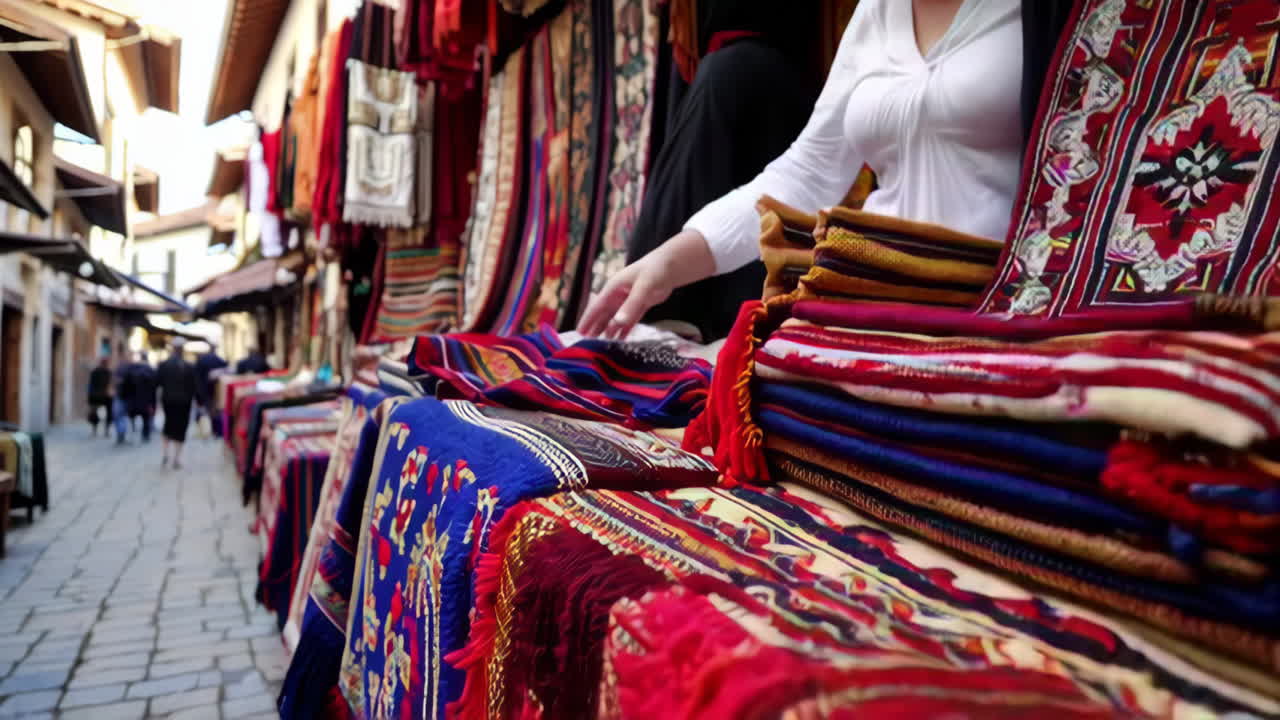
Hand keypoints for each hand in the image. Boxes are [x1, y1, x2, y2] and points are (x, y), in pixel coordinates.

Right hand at [577, 230, 715, 338]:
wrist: (670, 266)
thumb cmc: (654, 270)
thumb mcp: (643, 287)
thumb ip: (631, 305)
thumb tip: (617, 323)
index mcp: (613, 289)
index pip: (596, 307)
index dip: (587, 320)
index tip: (579, 333)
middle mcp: (617, 297)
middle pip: (603, 316)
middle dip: (595, 330)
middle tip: (586, 346)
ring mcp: (627, 302)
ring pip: (614, 320)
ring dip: (608, 332)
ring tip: (601, 348)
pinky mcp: (638, 307)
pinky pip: (628, 322)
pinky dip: (623, 331)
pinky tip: (620, 342)